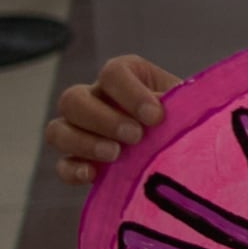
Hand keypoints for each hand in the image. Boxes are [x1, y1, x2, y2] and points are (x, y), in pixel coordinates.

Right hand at [49, 55, 178, 186]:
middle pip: (72, 99)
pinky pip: (61, 164)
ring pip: (57, 130)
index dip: (130, 93)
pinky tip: (93, 175)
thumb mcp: (186, 104)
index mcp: (125, 75)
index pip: (112, 73)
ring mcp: (81, 129)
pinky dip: (73, 170)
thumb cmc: (188, 116)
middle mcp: (95, 97)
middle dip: (103, 119)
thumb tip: (161, 112)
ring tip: (116, 155)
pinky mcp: (79, 160)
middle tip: (135, 136)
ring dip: (84, 143)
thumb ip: (174, 103)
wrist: (190, 145)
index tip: (155, 116)